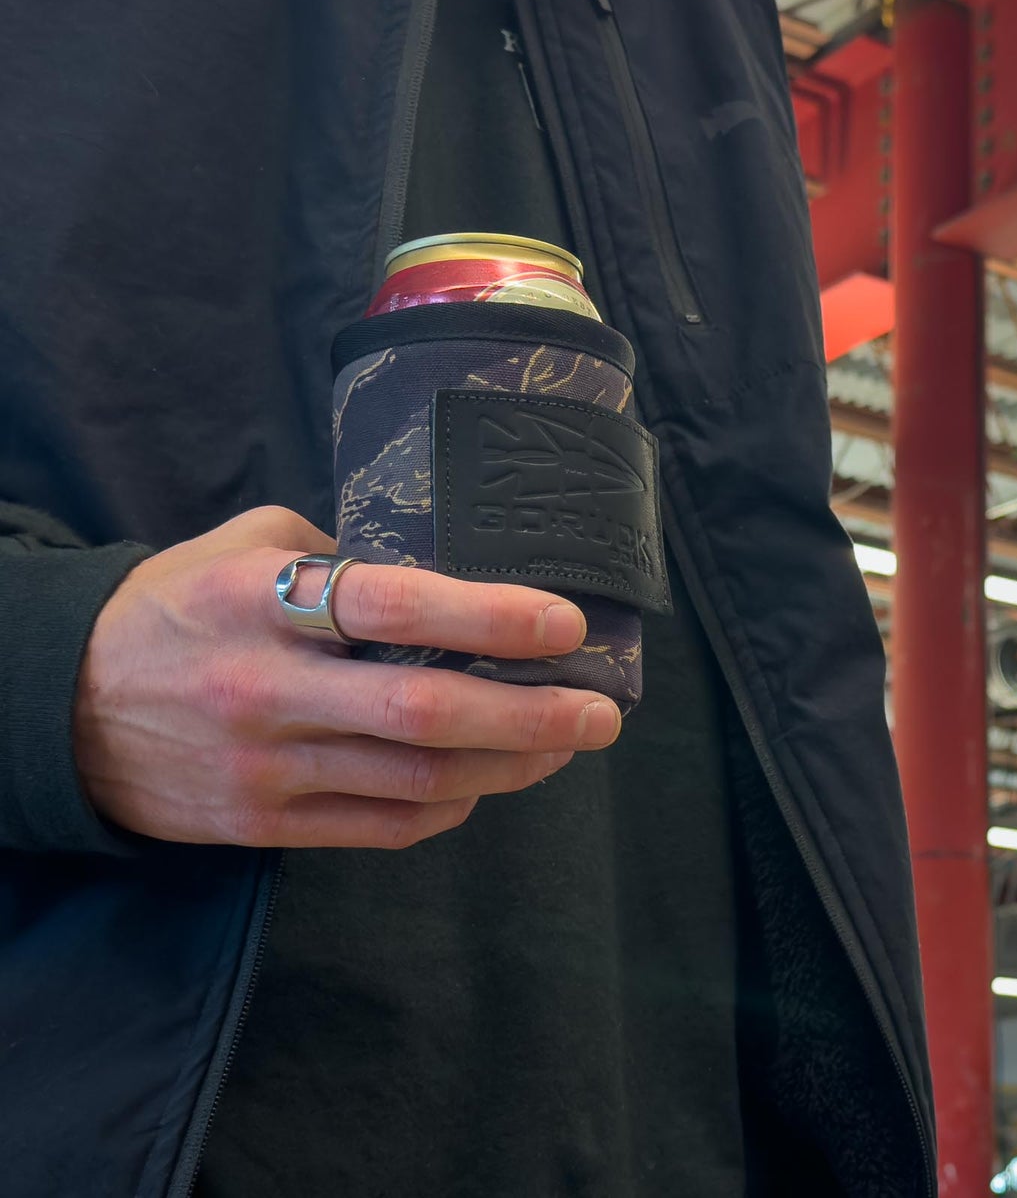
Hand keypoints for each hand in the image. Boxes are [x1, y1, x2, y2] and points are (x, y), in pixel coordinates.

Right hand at [74, 506, 620, 848]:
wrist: (58, 706)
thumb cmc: (175, 606)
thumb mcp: (246, 544)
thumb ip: (342, 553)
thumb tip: (449, 571)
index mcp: (261, 598)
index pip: (392, 604)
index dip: (488, 615)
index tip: (564, 622)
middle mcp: (266, 686)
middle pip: (423, 710)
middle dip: (532, 715)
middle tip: (603, 712)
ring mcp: (264, 766)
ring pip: (415, 779)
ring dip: (509, 765)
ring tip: (567, 745)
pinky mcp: (261, 824)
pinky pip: (379, 827)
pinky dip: (447, 807)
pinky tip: (487, 781)